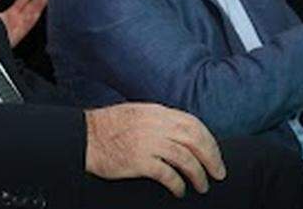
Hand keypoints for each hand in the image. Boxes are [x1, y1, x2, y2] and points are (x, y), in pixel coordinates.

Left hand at [0, 0, 48, 46]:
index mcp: (9, 18)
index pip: (22, 0)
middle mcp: (16, 22)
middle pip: (31, 5)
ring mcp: (18, 28)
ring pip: (33, 12)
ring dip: (41, 1)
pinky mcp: (18, 32)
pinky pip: (30, 20)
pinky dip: (37, 10)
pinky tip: (44, 1)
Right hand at [85, 103, 225, 197]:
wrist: (84, 137)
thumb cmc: (108, 127)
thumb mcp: (138, 114)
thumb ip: (160, 120)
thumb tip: (183, 134)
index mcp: (157, 112)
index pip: (193, 124)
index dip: (209, 141)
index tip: (215, 155)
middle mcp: (156, 125)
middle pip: (195, 140)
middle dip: (212, 158)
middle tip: (217, 173)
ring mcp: (148, 142)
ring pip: (186, 159)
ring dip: (198, 175)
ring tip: (201, 185)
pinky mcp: (140, 161)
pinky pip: (168, 174)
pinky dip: (178, 184)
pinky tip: (179, 190)